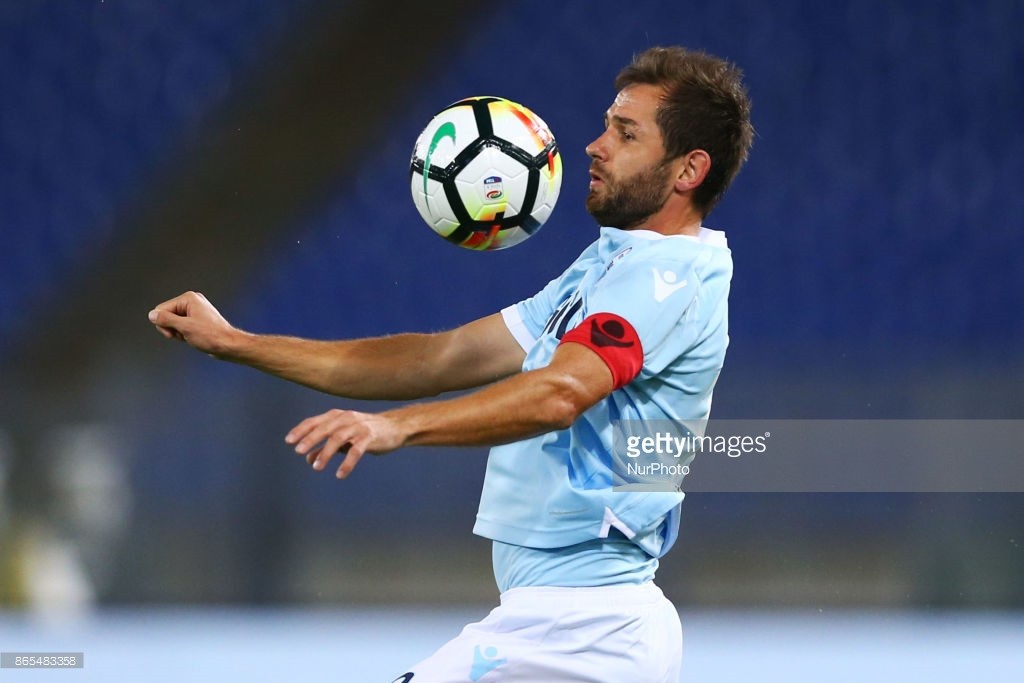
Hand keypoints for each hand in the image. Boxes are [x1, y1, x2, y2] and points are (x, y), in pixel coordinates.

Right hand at [148, 291, 237, 355]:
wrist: (228, 345)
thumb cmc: (211, 336)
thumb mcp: (185, 327)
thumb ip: (166, 320)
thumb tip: (152, 315)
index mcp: (188, 298)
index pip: (161, 309)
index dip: (163, 323)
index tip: (174, 332)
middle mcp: (191, 302)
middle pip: (166, 315)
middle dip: (171, 328)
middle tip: (183, 335)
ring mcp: (195, 311)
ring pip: (173, 322)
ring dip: (177, 332)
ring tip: (190, 336)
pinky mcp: (196, 320)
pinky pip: (181, 326)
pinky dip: (183, 334)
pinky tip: (192, 338)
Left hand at [285, 408, 405, 478]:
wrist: (394, 428)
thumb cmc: (365, 433)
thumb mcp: (343, 439)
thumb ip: (325, 447)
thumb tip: (308, 459)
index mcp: (337, 416)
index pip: (315, 421)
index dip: (301, 430)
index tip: (288, 441)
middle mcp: (346, 418)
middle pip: (325, 428)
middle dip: (311, 439)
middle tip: (298, 451)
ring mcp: (359, 427)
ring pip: (339, 438)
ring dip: (326, 452)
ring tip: (316, 467)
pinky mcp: (370, 437)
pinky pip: (356, 451)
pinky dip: (347, 463)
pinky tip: (340, 474)